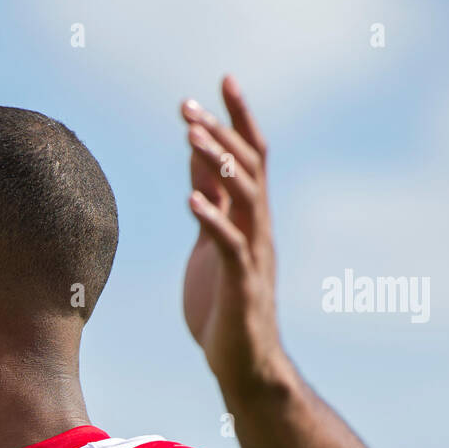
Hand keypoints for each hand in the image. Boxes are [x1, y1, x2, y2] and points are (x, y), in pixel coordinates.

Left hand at [180, 75, 288, 394]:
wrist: (245, 366)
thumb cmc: (225, 308)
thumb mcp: (211, 245)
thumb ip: (210, 204)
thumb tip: (198, 161)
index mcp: (250, 220)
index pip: (250, 157)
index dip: (237, 118)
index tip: (221, 81)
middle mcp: (259, 230)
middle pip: (249, 167)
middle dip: (221, 131)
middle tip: (189, 104)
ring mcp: (254, 256)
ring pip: (244, 199)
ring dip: (219, 166)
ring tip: (192, 137)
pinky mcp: (243, 284)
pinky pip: (229, 245)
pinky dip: (211, 220)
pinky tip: (190, 200)